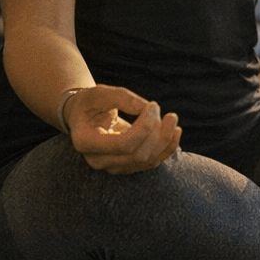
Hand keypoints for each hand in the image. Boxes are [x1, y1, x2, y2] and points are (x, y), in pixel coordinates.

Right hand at [63, 84, 181, 174]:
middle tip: (158, 107)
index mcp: (85, 142)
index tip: (153, 105)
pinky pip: (152, 163)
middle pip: (138, 154)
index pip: (124, 144)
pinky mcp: (127, 166)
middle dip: (157, 131)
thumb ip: (121, 97)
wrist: (84, 116)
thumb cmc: (91, 102)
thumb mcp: (100, 93)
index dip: (145, 126)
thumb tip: (145, 107)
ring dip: (165, 139)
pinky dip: (167, 148)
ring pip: (147, 161)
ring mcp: (112, 166)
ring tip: (172, 117)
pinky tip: (175, 131)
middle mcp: (97, 160)